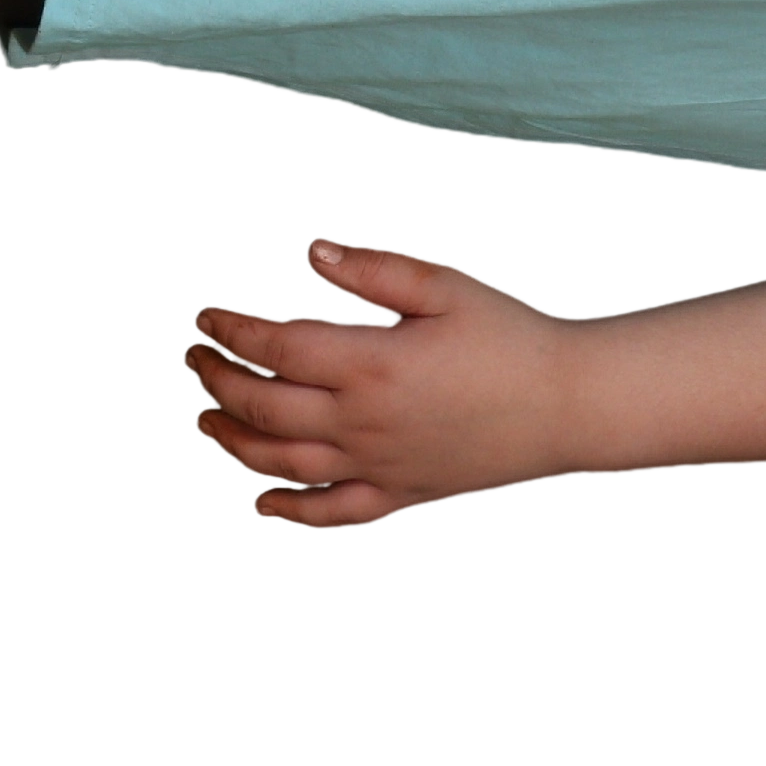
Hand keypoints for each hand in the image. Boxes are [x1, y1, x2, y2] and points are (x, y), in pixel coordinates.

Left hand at [181, 238, 581, 527]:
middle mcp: (362, 423)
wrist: (571, 405)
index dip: (228, 332)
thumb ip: (373, 269)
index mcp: (370, 364)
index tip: (204, 317)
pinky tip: (261, 504)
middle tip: (194, 359)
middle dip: (216, 381)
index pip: (272, 349)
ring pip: (280, 463)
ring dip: (232, 441)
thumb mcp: (446, 287)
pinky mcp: (400, 493)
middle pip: (262, 407)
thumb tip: (310, 250)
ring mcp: (377, 465)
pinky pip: (331, 515)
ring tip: (206, 420)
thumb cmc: (514, 339)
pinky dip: (288, 513)